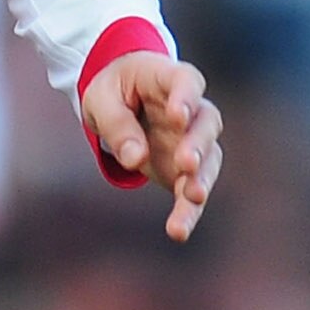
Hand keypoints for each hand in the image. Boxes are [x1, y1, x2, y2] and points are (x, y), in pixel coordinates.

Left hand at [81, 52, 222, 243]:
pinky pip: (191, 192)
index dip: (187, 97)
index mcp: (169, 78)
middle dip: (198, 144)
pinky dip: (187, 212)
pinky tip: (178, 231)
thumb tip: (134, 158)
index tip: (180, 115)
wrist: (122, 100)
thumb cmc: (114, 90)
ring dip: (201, 181)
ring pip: (208, 161)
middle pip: (206, 123)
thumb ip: (117, 124)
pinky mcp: (185, 170)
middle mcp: (192, 110)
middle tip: (187, 162)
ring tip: (193, 198)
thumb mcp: (102, 99)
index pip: (187, 81)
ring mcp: (193, 140)